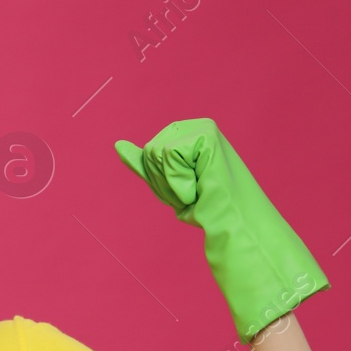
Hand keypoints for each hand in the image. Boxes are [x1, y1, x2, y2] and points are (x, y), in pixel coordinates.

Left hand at [114, 118, 327, 342]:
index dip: (160, 180)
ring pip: (156, 152)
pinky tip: (201, 186)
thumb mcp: (167, 184)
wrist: (232, 224)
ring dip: (173, 183)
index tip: (186, 191)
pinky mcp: (206, 135)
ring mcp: (202, 128)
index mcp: (186, 134)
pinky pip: (168, 155)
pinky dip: (180, 179)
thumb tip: (118, 145)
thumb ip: (145, 164)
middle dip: (164, 181)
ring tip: (198, 189)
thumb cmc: (205, 208)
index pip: (148, 153)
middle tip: (193, 192)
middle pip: (149, 151)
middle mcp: (195, 126)